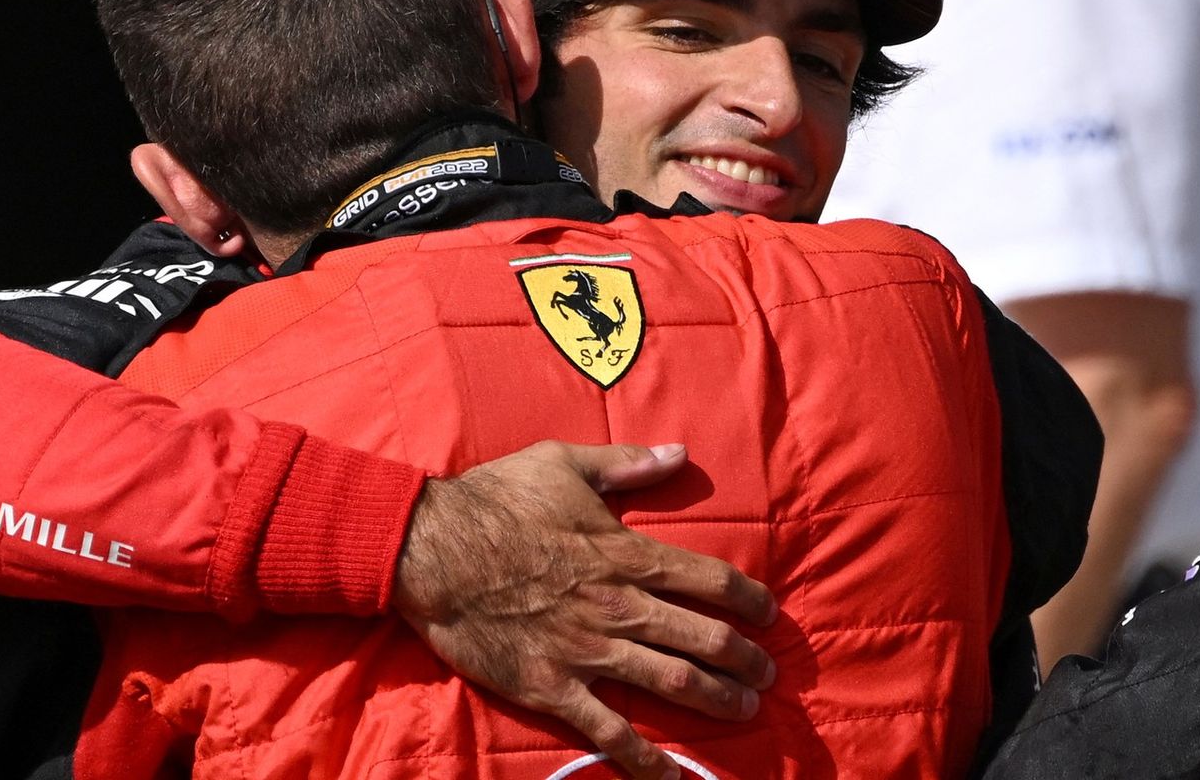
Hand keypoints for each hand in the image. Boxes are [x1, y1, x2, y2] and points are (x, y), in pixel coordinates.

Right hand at [392, 440, 776, 779]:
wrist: (432, 549)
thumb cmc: (496, 500)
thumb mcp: (563, 463)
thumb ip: (627, 463)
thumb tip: (680, 452)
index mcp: (625, 553)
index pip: (709, 580)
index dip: (748, 599)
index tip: (768, 613)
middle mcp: (619, 606)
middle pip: (704, 637)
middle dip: (745, 658)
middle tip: (767, 673)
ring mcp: (588, 651)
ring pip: (673, 683)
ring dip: (718, 699)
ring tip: (744, 709)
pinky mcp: (553, 686)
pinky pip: (610, 732)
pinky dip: (646, 761)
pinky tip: (674, 778)